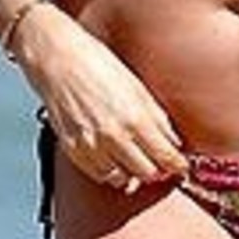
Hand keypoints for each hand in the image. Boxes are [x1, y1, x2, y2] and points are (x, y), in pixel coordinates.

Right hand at [19, 10, 187, 189]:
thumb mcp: (137, 87)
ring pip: (122, 179)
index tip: (180, 166)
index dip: (177, 165)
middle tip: (160, 163)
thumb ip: (157, 118)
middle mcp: (113, 136)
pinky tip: (114, 158)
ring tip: (135, 159)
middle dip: (158, 170)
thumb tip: (173, 142)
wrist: (57, 59)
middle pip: (147, 173)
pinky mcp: (73, 149)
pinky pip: (99, 174)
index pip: (166, 157)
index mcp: (135, 118)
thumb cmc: (98, 65)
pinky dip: (110, 171)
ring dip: (133, 173)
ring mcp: (91, 145)